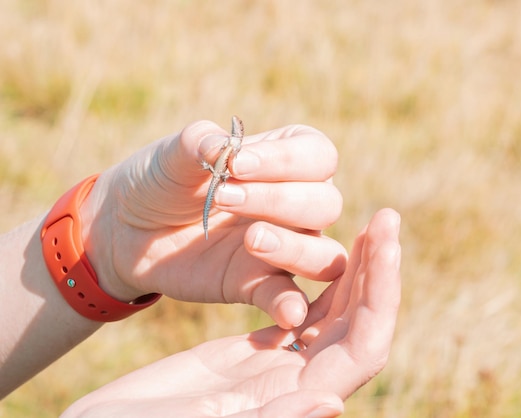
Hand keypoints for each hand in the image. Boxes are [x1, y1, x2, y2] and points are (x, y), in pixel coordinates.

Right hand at [61, 209, 401, 416]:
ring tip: (366, 225)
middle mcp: (293, 385)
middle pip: (358, 325)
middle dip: (376, 271)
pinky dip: (315, 279)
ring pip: (334, 315)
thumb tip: (336, 403)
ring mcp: (276, 369)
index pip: (362, 347)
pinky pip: (301, 312)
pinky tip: (317, 247)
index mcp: (286, 401)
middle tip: (387, 218)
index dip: (381, 293)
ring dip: (352, 270)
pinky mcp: (254, 356)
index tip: (385, 241)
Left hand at [79, 120, 344, 327]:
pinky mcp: (259, 285)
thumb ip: (199, 142)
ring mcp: (283, 247)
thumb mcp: (173, 155)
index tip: (237, 165)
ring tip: (251, 239)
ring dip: (295, 248)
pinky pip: (292, 298)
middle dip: (279, 200)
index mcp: (285, 160)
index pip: (318, 156)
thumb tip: (221, 146)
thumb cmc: (162, 180)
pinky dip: (293, 305)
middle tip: (223, 197)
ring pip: (325, 255)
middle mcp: (296, 204)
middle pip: (326, 204)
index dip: (287, 161)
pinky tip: (288, 314)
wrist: (129, 228)